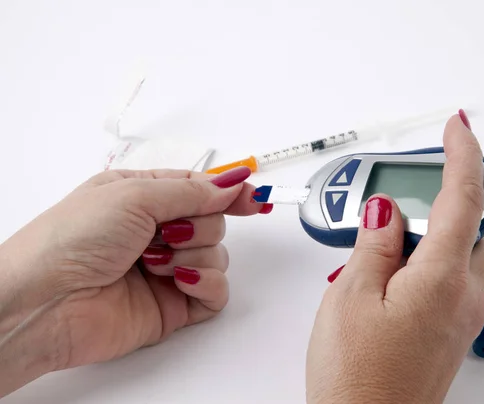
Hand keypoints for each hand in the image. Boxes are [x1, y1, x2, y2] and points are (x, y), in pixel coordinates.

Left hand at [0, 166, 270, 396]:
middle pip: (213, 222)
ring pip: (217, 254)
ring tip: (153, 262)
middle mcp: (157, 232)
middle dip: (197, 226)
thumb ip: (192, 192)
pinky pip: (217, 291)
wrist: (45, 302)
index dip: (229, 192)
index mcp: (143, 197)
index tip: (254, 195)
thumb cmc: (73, 238)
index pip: (200, 190)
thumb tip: (234, 182)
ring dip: (192, 254)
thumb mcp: (133, 196)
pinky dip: (206, 283)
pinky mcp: (174, 304)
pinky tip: (180, 281)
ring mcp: (167, 269)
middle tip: (165, 232)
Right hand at [306, 114, 483, 402]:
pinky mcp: (448, 329)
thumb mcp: (351, 296)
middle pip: (466, 225)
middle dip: (434, 200)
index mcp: (443, 280)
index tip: (456, 127)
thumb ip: (374, 243)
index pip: (464, 198)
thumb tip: (386, 210)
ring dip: (426, 234)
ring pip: (457, 252)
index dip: (463, 154)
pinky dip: (424, 260)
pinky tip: (385, 272)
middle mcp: (463, 298)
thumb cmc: (356, 378)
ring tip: (376, 242)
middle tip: (389, 199)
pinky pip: (448, 278)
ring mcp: (459, 317)